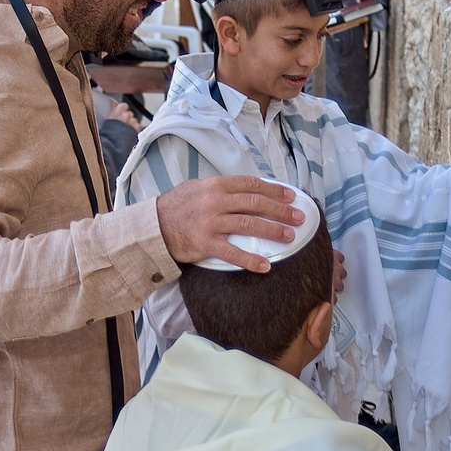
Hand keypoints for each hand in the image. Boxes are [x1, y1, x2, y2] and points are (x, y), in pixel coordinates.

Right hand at [154, 175, 303, 272]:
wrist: (151, 227)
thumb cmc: (175, 207)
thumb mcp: (196, 188)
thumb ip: (219, 188)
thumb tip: (245, 190)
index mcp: (215, 185)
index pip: (251, 184)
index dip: (273, 189)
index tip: (290, 195)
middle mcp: (215, 201)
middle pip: (255, 203)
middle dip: (280, 210)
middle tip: (298, 217)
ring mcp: (210, 222)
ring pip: (249, 225)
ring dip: (272, 231)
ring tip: (289, 237)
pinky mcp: (205, 244)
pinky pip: (233, 253)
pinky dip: (250, 260)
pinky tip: (265, 265)